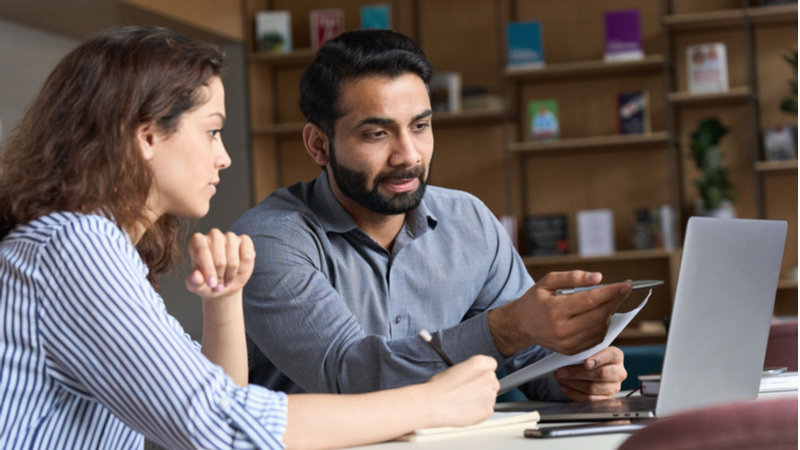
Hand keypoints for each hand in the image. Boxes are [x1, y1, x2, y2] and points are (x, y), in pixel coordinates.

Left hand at [184, 229, 254, 299]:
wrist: (225, 284)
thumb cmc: (208, 282)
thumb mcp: (198, 287)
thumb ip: (193, 283)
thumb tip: (196, 277)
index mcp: (197, 241)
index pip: (202, 251)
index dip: (208, 269)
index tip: (212, 284)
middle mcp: (214, 235)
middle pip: (219, 259)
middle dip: (220, 276)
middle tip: (218, 284)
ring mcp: (230, 236)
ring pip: (233, 260)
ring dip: (231, 275)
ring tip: (226, 279)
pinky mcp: (245, 240)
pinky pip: (247, 257)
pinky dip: (243, 269)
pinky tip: (238, 270)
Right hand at [425, 355, 499, 427]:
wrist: (433, 404)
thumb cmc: (439, 387)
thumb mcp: (455, 369)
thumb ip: (470, 371)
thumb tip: (473, 377)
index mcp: (479, 363)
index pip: (491, 364)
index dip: (484, 371)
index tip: (478, 376)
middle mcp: (488, 377)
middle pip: (493, 381)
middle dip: (484, 386)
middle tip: (470, 391)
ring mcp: (489, 394)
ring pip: (490, 396)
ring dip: (482, 398)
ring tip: (465, 401)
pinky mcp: (488, 410)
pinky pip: (487, 409)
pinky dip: (479, 411)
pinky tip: (466, 409)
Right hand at [488, 271, 630, 355]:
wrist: (521, 325)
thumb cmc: (535, 300)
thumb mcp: (548, 281)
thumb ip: (572, 277)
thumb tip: (598, 277)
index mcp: (555, 310)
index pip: (590, 300)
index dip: (611, 293)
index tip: (627, 285)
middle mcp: (561, 330)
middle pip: (599, 316)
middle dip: (615, 301)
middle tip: (623, 290)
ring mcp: (567, 343)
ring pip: (600, 328)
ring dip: (609, 313)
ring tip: (606, 301)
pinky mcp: (571, 351)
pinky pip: (596, 338)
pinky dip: (602, 325)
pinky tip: (598, 314)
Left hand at [554, 346, 626, 400]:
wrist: (593, 370)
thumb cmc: (589, 358)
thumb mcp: (589, 351)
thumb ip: (584, 351)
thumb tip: (569, 354)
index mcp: (616, 356)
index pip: (611, 355)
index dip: (599, 359)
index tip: (586, 363)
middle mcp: (619, 372)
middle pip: (601, 374)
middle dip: (578, 373)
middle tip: (562, 371)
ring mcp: (614, 387)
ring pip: (592, 387)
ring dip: (572, 383)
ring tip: (560, 378)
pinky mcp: (606, 399)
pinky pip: (589, 399)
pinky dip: (574, 393)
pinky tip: (565, 387)